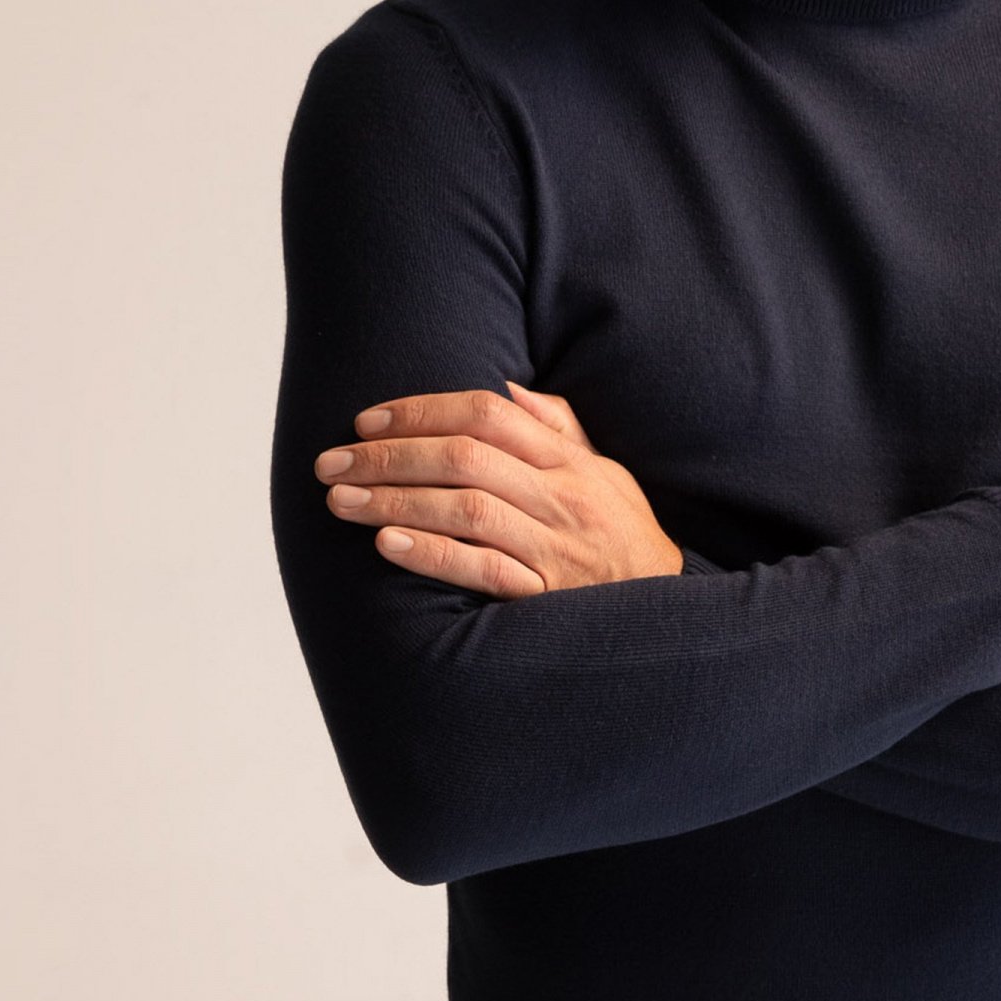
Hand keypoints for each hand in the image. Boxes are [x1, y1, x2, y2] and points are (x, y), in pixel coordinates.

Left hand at [312, 380, 683, 596]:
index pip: (488, 414)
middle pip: (465, 458)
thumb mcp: (603, 472)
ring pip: (467, 510)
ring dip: (394, 502)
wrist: (668, 611)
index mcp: (568, 462)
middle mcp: (560, 498)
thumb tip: (508, 389)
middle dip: (389, 456)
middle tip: (332, 463)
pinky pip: (484, 571)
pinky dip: (433, 556)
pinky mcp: (546, 596)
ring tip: (341, 501)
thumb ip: (557, 430)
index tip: (367, 420)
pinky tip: (387, 546)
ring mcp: (553, 548)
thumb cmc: (622, 534)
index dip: (422, 410)